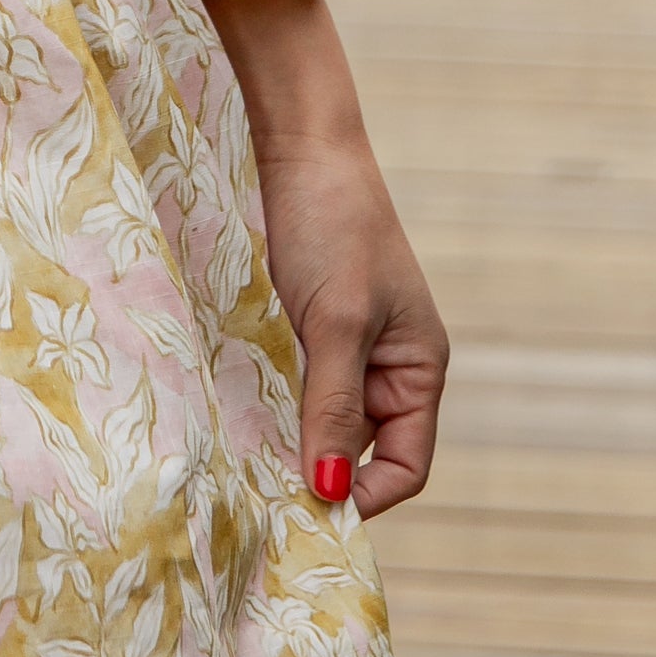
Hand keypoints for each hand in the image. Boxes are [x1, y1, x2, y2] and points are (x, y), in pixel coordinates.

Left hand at [200, 0, 447, 516]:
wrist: (300, 147)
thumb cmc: (334, 226)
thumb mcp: (337, 321)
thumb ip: (334, 406)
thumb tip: (330, 494)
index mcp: (419, 370)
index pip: (406, 466)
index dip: (364, 496)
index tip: (307, 509)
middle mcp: (387, 369)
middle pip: (362, 454)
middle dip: (321, 475)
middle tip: (263, 496)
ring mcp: (343, 351)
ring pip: (321, 425)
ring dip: (290, 445)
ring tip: (245, 464)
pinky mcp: (303, 332)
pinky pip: (292, 392)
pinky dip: (270, 411)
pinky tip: (236, 420)